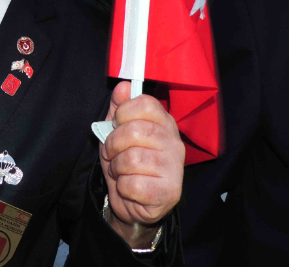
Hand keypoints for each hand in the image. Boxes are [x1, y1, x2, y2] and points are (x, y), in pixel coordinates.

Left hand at [100, 81, 183, 247]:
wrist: (132, 201)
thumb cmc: (126, 162)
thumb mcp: (116, 130)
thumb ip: (119, 107)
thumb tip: (123, 86)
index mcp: (164, 122)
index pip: (145, 103)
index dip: (123, 113)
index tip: (117, 125)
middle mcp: (174, 142)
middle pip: (135, 131)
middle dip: (113, 143)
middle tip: (113, 153)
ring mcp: (175, 168)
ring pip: (132, 158)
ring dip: (117, 167)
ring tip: (121, 171)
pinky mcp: (170, 192)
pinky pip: (133, 184)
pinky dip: (123, 187)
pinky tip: (130, 187)